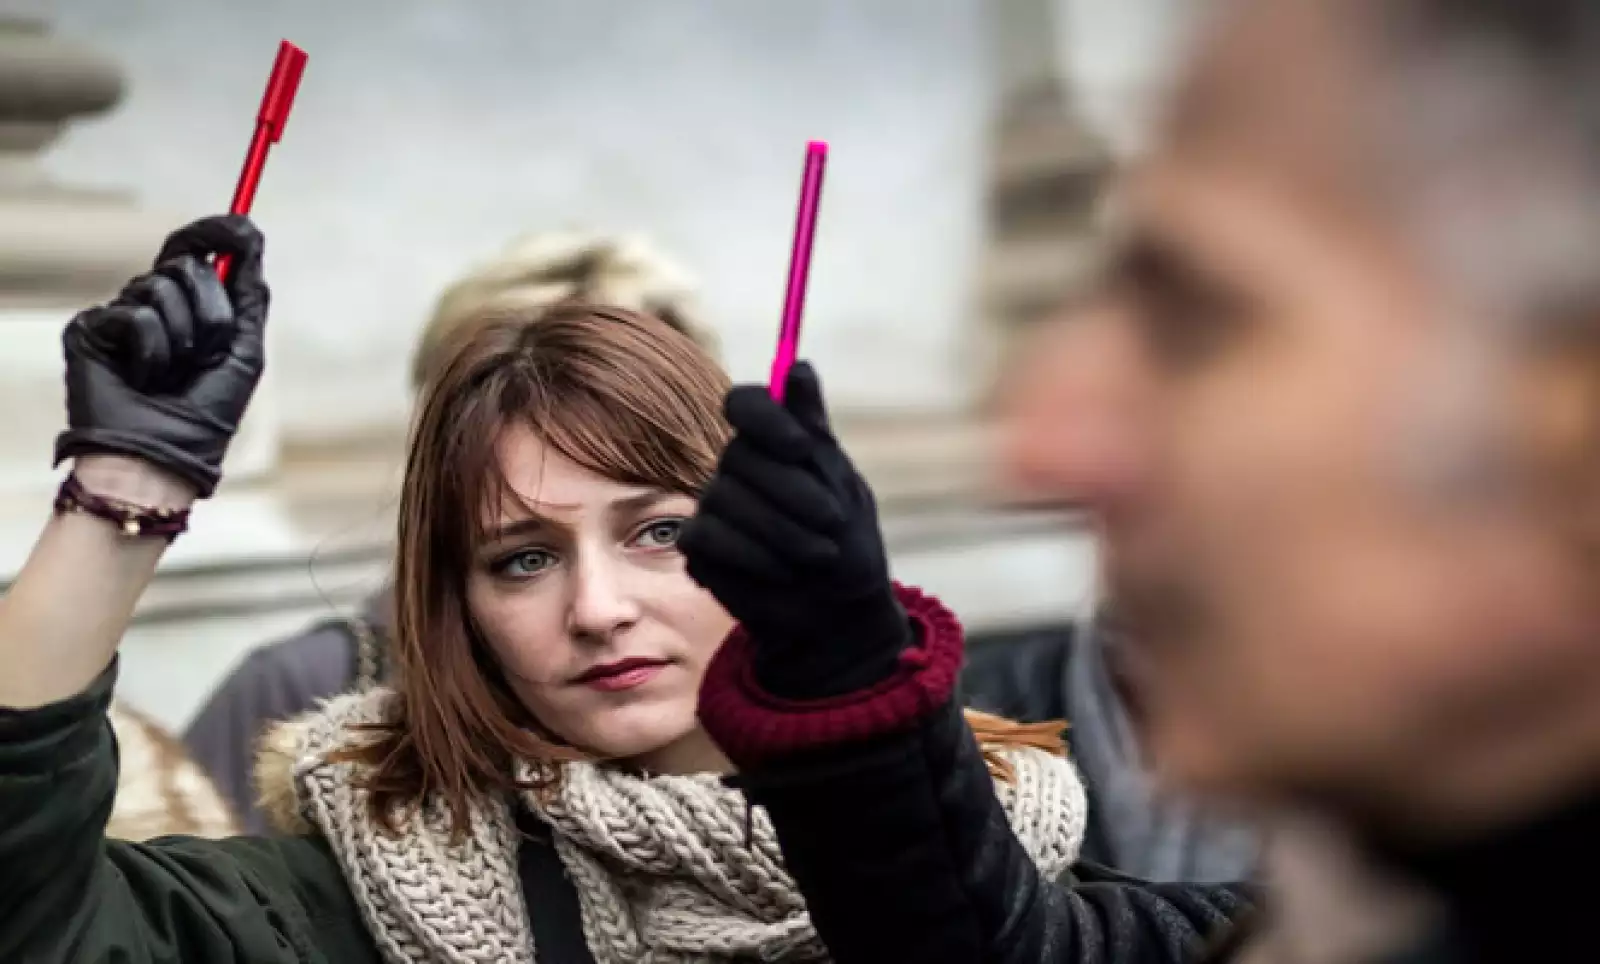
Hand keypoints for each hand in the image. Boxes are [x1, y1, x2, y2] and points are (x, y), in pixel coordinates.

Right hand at [55, 215, 269, 497]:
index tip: (242, 227)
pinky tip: (143, 379)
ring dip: (183, 338)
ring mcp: (119, 315)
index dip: (216, 233)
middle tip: (205, 354)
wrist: (162, 456)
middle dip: (211, 312)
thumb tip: (251, 234)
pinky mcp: (91, 329)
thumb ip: (248, 294)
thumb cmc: (206, 413)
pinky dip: (153, 353)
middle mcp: (152, 305)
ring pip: (160, 287)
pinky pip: (135, 317)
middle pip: (185, 265)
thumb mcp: (243, 349)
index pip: (195, 251)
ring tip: (172, 375)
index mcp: (188, 307)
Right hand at [680, 362, 910, 699]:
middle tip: (831, 521)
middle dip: (792, 491)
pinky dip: (752, 557)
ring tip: (817, 555)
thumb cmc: (846, 542)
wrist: (838, 610)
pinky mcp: (699, 546)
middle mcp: (737, 466)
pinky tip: (781, 573)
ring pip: (725, 498)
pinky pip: (709, 537)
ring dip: (781, 531)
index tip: (800, 447)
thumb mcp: (841, 482)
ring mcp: (714, 505)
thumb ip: (813, 427)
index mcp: (773, 442)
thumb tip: (799, 365)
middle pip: (739, 454)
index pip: (745, 403)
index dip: (766, 420)